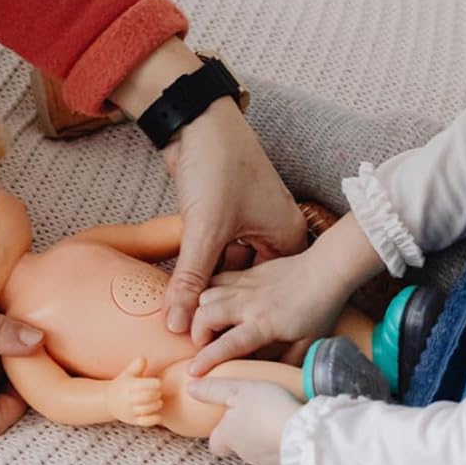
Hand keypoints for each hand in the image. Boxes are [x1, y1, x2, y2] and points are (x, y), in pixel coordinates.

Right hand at [106, 357, 164, 425]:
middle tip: (158, 392)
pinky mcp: (134, 421)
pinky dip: (154, 419)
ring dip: (156, 405)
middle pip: (146, 397)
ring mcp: (131, 411)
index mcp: (128, 386)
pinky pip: (145, 422)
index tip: (158, 382)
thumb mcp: (128, 373)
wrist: (109, 401)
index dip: (152, 383)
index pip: (141, 384)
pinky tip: (158, 414)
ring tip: (158, 401)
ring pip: (146, 410)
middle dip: (155, 394)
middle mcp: (128, 399)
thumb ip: (136, 366)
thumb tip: (143, 359)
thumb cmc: (124, 385)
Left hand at [160, 100, 306, 333]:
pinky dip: (198, 265)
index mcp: (288, 239)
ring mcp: (250, 225)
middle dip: (219, 302)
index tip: (214, 344)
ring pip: (226, 268)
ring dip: (205, 283)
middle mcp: (274, 234)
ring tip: (183, 316)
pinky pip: (213, 252)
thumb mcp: (205, 230)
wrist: (197, 120)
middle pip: (245, 283)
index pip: (266, 294)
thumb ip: (191, 281)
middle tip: (193, 335)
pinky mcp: (225, 217)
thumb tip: (176, 326)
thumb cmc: (218, 166)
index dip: (238, 317)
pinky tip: (179, 286)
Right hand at [188, 250, 347, 373]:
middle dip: (197, 333)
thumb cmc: (319, 309)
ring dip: (200, 313)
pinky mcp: (244, 274)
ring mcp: (244, 286)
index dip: (208, 358)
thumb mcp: (308, 344)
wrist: (325, 271)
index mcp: (264, 324)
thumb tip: (268, 376)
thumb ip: (285, 363)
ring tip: (208, 326)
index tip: (194, 372)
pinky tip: (213, 304)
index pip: (228, 344)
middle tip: (204, 344)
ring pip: (205, 295)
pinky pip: (215, 280)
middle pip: (205, 315)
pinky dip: (207, 292)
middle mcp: (248, 304)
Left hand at [188, 376, 301, 464]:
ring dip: (266, 439)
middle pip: (239, 447)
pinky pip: (282, 456)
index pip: (215, 443)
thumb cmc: (268, 410)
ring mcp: (266, 463)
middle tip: (257, 415)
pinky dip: (284, 446)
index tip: (226, 422)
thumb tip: (190, 388)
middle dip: (246, 434)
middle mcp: (244, 454)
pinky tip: (294, 432)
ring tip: (278, 421)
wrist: (304, 437)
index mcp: (228, 436)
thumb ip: (215, 390)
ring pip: (261, 452)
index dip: (219, 433)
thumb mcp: (239, 390)